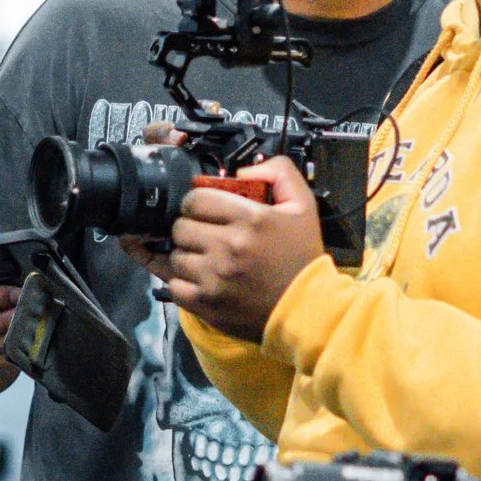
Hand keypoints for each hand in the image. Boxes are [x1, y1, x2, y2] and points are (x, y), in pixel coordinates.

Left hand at [148, 156, 327, 341]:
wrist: (306, 309)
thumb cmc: (302, 258)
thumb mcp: (303, 205)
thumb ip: (278, 173)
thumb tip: (241, 171)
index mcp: (250, 219)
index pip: (196, 198)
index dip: (198, 202)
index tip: (205, 210)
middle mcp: (229, 247)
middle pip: (180, 226)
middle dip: (191, 227)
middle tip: (206, 235)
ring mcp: (214, 277)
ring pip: (175, 256)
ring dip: (187, 255)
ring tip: (206, 260)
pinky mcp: (206, 304)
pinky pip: (173, 286)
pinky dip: (183, 283)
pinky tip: (201, 280)